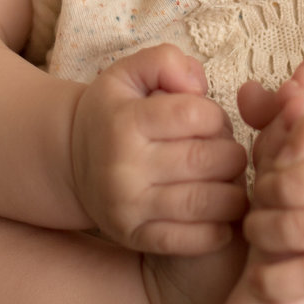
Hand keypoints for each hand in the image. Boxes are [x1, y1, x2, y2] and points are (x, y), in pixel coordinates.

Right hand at [69, 45, 248, 253]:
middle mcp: (123, 167)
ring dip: (233, 192)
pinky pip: (193, 240)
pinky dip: (219, 230)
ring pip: (208, 202)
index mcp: (125, 122)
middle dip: (231, 155)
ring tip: (226, 183)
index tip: (209, 123)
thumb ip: (166, 62)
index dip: (216, 117)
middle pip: (209, 160)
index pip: (198, 116)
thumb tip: (199, 87)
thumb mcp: (129, 73)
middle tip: (225, 154)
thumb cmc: (114, 114)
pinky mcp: (136, 237)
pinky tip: (218, 215)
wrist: (71, 161)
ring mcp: (129, 207)